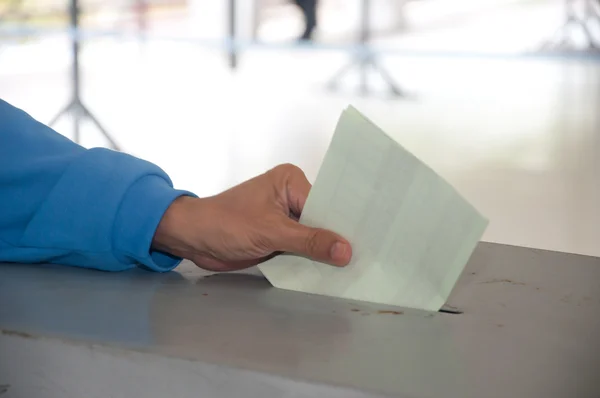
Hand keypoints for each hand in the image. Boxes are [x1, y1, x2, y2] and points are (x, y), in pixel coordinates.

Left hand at [152, 164, 351, 271]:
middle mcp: (290, 196)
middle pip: (321, 220)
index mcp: (290, 181)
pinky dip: (310, 260)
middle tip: (368, 257)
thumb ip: (310, 242)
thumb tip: (346, 251)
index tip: (369, 240)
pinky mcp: (277, 237)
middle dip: (335, 239)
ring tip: (356, 268)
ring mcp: (284, 218)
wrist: (192, 239)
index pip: (325, 204)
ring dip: (324, 253)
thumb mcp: (272, 232)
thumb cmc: (227, 224)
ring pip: (312, 237)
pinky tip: (330, 272)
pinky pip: (300, 248)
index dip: (343, 224)